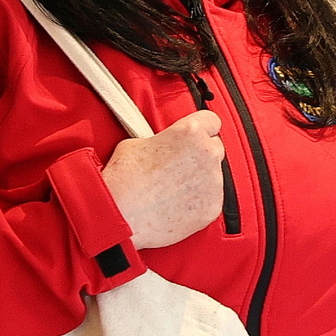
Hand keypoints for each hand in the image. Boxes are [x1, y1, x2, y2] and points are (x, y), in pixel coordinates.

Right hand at [101, 111, 224, 248]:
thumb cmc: (124, 181)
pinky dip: (199, 201)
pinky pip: (211, 199)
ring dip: (199, 179)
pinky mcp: (212, 207)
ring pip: (214, 175)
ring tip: (173, 188)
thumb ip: (160, 140)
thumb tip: (163, 144)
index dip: (201, 128)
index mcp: (189, 132)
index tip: (197, 135)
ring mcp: (212, 182)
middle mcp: (206, 154)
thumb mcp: (136, 143)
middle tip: (180, 164)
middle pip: (215, 147)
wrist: (121, 215)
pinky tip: (177, 204)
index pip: (211, 120)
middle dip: (200, 154)